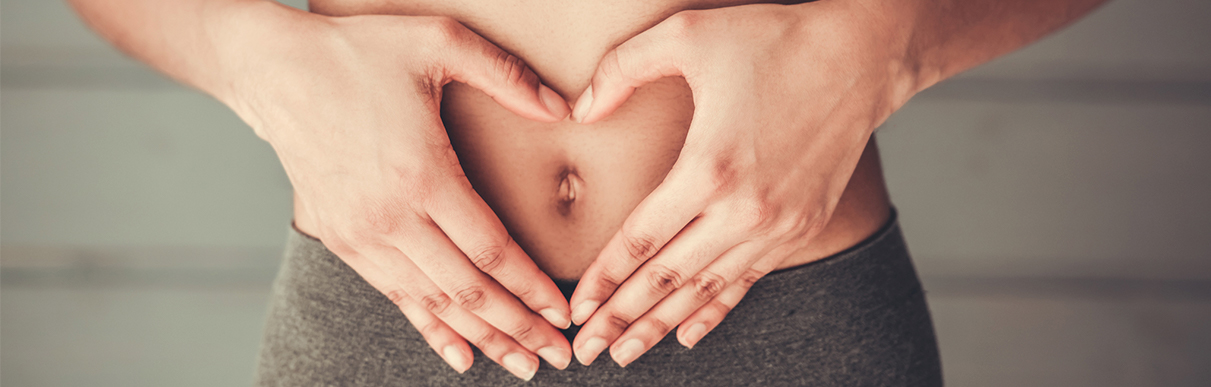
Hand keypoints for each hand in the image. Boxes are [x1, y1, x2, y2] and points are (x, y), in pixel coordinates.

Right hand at [219, 4, 574, 378]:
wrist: (274, 72)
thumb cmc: (358, 54)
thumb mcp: (437, 42)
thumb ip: (506, 74)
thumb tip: (564, 109)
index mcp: (422, 174)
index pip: (490, 250)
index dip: (531, 288)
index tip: (563, 312)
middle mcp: (391, 217)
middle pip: (468, 290)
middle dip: (518, 327)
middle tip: (557, 356)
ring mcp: (363, 235)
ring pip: (434, 302)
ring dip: (482, 337)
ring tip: (522, 363)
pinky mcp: (343, 241)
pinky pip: (396, 297)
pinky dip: (431, 329)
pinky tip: (461, 356)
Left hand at [565, 1, 919, 365]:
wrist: (863, 55)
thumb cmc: (773, 39)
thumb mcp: (686, 35)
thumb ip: (621, 69)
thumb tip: (580, 111)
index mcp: (710, 167)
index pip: (642, 239)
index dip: (604, 278)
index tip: (576, 308)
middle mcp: (745, 209)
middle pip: (667, 279)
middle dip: (620, 319)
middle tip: (584, 349)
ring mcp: (777, 225)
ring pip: (706, 289)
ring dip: (661, 325)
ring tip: (622, 353)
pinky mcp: (801, 228)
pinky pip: (748, 281)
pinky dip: (715, 311)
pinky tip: (687, 336)